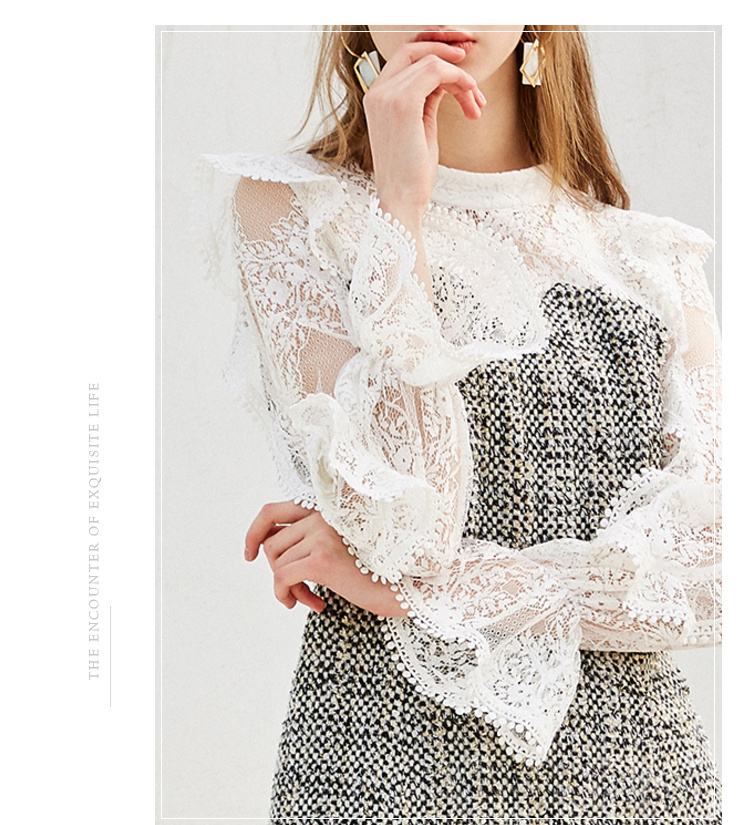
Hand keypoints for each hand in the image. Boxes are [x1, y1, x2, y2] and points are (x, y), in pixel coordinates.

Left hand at [244, 501, 404, 616]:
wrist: (403, 585)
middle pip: (271, 545)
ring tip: (310, 599)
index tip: (250, 556)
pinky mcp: (321, 559)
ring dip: (288, 588)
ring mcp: (320, 535)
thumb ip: (307, 538)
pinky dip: (287, 595)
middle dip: (278, 571)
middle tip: (297, 589)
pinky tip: (315, 605)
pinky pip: (282, 579)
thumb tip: (264, 548)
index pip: (270, 511)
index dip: (254, 533)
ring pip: (276, 564)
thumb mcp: (337, 545)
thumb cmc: (371, 569)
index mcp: (323, 508)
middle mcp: (321, 515)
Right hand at [363, 41, 484, 220]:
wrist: (402, 200)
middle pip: (413, 51)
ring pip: (430, 62)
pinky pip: (435, 71)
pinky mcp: (402, 103)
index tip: (460, 65)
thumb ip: (426, 98)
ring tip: (476, 103)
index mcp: (377, 98)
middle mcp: (377, 93)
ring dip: (461, 79)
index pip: (403, 57)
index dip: (432, 53)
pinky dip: (458, 79)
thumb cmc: (412, 173)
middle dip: (446, 54)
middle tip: (472, 74)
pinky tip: (471, 97)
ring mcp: (387, 96)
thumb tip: (444, 79)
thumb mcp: (419, 126)